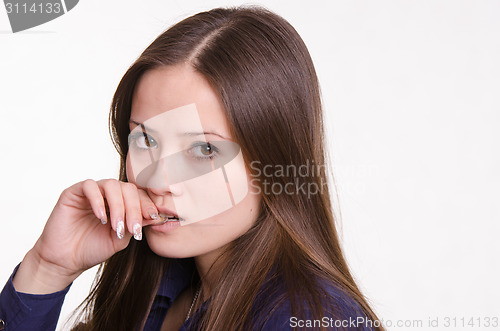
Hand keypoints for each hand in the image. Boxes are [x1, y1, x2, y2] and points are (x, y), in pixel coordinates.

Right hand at [13, 178, 157, 292]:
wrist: (66, 261)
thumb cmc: (92, 249)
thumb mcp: (121, 239)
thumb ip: (136, 225)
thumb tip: (157, 215)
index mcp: (121, 203)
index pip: (138, 195)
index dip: (147, 204)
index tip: (153, 217)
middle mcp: (107, 195)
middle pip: (128, 188)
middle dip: (134, 208)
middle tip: (133, 228)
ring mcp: (91, 192)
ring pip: (111, 185)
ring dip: (118, 205)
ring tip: (116, 226)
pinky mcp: (73, 192)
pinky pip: (89, 185)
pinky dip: (98, 200)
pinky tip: (101, 217)